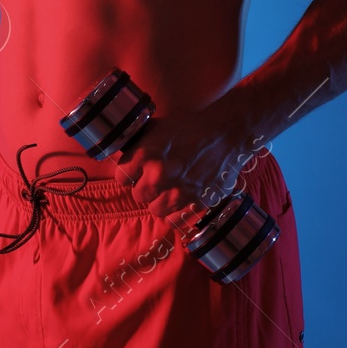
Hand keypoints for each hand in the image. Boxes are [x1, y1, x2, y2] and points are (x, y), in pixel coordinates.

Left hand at [117, 104, 259, 222]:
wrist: (225, 133)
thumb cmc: (190, 127)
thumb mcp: (157, 127)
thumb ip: (137, 143)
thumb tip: (122, 153)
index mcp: (145, 154)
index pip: (121, 177)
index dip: (129, 174)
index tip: (136, 173)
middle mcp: (159, 175)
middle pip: (138, 195)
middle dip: (145, 188)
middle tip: (156, 181)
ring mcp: (179, 192)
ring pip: (155, 210)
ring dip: (160, 202)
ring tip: (169, 191)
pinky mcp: (198, 204)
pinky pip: (175, 220)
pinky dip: (176, 213)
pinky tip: (180, 202)